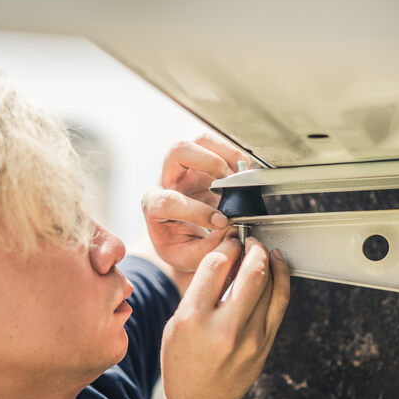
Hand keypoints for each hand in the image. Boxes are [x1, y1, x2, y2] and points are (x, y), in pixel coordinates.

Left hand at [142, 135, 249, 273]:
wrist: (184, 238)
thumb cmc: (183, 246)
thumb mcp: (189, 257)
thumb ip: (208, 249)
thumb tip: (231, 231)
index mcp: (154, 206)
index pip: (170, 201)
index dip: (197, 211)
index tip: (222, 222)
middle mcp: (166, 180)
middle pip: (177, 152)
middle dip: (207, 162)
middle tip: (229, 182)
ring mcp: (185, 168)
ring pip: (198, 141)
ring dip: (223, 152)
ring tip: (241, 173)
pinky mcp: (203, 162)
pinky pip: (216, 145)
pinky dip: (234, 154)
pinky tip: (244, 172)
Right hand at [160, 237, 289, 398]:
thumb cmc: (183, 360)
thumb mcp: (177, 322)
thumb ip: (200, 290)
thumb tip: (227, 256)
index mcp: (193, 319)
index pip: (217, 265)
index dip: (227, 247)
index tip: (229, 242)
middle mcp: (225, 328)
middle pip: (252, 271)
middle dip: (253, 247)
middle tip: (249, 241)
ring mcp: (251, 338)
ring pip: (271, 284)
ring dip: (268, 259)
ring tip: (262, 250)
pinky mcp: (266, 343)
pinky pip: (280, 301)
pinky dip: (282, 278)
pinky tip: (277, 266)